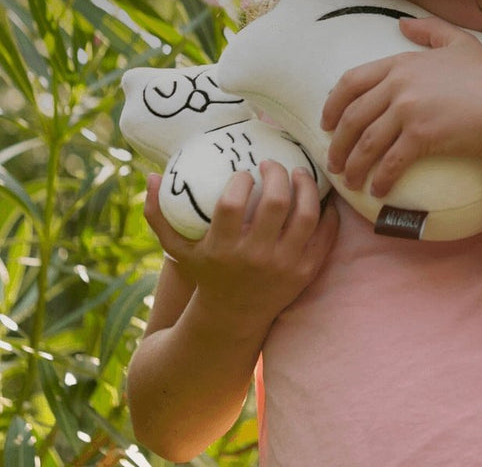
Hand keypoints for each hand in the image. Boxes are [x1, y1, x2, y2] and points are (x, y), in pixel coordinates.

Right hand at [143, 161, 338, 328]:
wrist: (232, 320)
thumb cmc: (205, 274)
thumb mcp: (177, 250)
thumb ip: (158, 215)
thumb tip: (151, 176)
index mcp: (222, 249)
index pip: (232, 204)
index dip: (240, 180)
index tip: (244, 171)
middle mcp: (255, 257)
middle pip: (276, 203)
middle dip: (278, 173)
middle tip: (273, 164)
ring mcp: (284, 265)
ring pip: (306, 214)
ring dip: (307, 186)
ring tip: (300, 173)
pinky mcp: (306, 272)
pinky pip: (325, 234)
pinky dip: (327, 211)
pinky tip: (320, 196)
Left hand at [321, 16, 481, 197]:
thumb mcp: (459, 43)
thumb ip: (430, 30)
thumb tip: (402, 23)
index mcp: (402, 63)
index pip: (352, 81)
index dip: (333, 105)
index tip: (327, 124)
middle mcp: (400, 83)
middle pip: (353, 116)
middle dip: (338, 143)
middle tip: (333, 162)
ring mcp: (409, 109)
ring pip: (366, 142)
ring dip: (353, 166)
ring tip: (350, 181)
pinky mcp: (421, 135)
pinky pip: (389, 162)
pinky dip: (379, 179)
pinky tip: (377, 190)